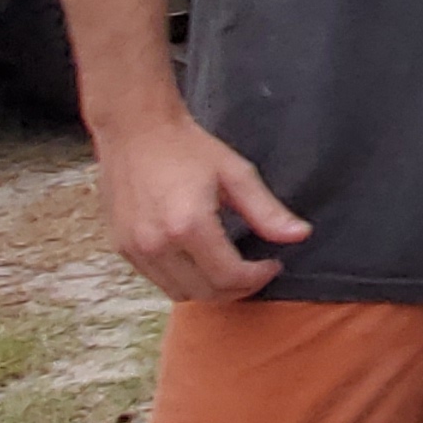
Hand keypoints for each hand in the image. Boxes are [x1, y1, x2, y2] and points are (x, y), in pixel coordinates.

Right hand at [96, 110, 308, 301]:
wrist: (135, 129)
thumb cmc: (185, 147)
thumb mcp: (234, 173)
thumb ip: (267, 211)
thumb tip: (300, 235)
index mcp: (188, 225)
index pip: (229, 277)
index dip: (257, 278)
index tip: (272, 264)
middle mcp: (157, 244)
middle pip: (206, 293)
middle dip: (237, 288)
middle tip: (254, 271)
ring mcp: (135, 249)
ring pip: (180, 293)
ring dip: (209, 288)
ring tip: (228, 267)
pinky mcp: (122, 248)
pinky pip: (158, 281)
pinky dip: (183, 279)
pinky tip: (198, 259)